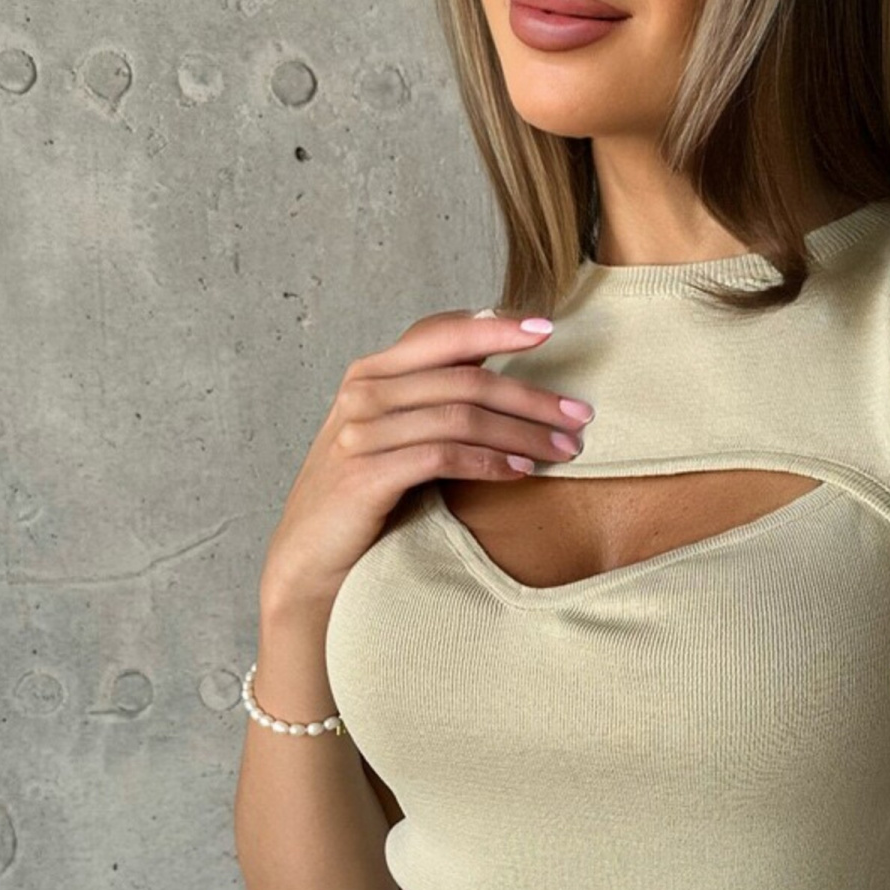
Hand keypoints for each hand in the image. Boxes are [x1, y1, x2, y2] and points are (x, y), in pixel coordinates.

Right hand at [260, 307, 594, 611]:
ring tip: (565, 450)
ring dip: (523, 432)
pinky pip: (444, 456)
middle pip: (465, 378)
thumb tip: (494, 366)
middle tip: (580, 415)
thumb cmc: (362, 500)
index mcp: (371, 373)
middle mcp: (363, 392)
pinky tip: (522, 470)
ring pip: (462, 416)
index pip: (442, 333)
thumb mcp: (393, 438)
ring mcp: (361, 432)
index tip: (549, 330)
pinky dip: (490, 461)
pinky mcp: (366, 474)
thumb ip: (429, 400)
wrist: (308, 562)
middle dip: (531, 396)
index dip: (496, 327)